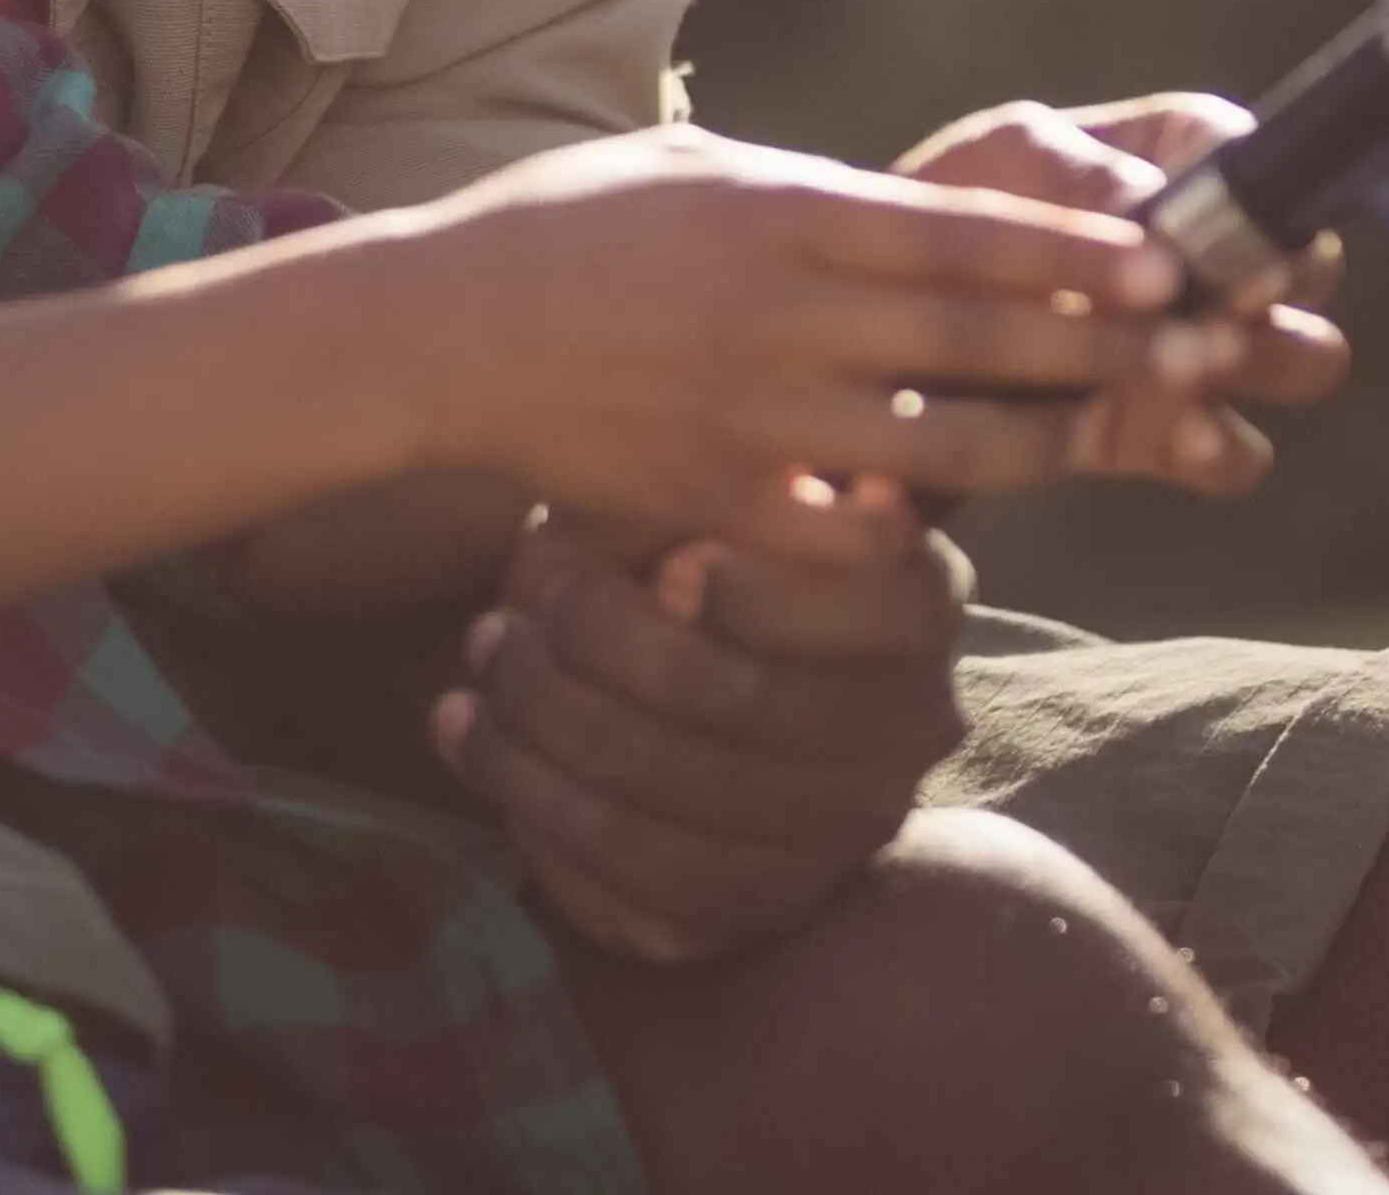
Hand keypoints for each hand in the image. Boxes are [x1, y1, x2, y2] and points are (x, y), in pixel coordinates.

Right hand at [375, 124, 1188, 558]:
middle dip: (1105, 347)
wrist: (443, 332)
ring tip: (1120, 430)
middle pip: (978, 338)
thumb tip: (926, 221)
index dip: (1074, 256)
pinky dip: (914, 518)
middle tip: (1204, 348)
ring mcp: (756, 415)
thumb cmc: (568, 226)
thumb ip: (816, 201)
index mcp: (782, 219)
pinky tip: (960, 509)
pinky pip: (850, 525)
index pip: (963, 237)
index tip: (1164, 263)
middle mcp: (783, 315)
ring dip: (1045, 437)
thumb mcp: (698, 171)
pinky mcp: (723, 497)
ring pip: (939, 440)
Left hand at [429, 498, 969, 966]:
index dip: (760, 593)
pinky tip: (469, 736)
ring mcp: (837, 837)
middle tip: (502, 616)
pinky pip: (631, 888)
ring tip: (477, 660)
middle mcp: (907, 734)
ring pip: (666, 808)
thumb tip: (681, 582)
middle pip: (738, 706)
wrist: (670, 640)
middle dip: (589, 652)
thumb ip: (701, 503)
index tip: (665, 564)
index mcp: (919, 601)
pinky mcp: (759, 909)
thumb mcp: (690, 479)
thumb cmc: (679, 525)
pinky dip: (527, 807)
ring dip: (536, 732)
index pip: (871, 611)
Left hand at [885, 93, 1351, 496]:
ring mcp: (1206, 345)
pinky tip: (1176, 440)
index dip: (1270, 208)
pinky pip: (1231, 451)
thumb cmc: (950, 202)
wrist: (879, 313)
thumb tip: (1157, 209)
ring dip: (1254, 367)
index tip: (1243, 249)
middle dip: (1276, 295)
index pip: (1269, 166)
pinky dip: (1212, 445)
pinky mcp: (1167, 429)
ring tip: (1190, 373)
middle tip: (1221, 316)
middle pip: (1309, 273)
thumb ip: (1085, 180)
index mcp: (1186, 155)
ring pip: (1296, 361)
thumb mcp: (1008, 166)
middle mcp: (1219, 251)